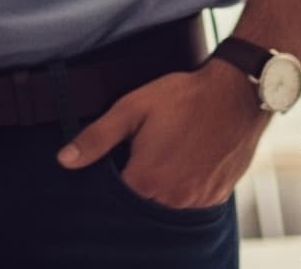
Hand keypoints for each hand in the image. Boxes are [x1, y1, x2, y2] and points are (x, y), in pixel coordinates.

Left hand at [57, 59, 266, 205]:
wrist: (235, 95)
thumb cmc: (182, 98)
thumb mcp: (132, 108)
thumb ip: (98, 137)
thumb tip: (65, 160)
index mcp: (146, 182)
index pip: (116, 197)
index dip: (112, 177)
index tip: (118, 158)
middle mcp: (173, 201)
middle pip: (142, 203)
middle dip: (138, 181)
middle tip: (145, 149)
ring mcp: (198, 202)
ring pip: (168, 204)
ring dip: (162, 186)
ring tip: (167, 151)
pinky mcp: (217, 198)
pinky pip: (192, 202)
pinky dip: (185, 187)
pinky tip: (186, 159)